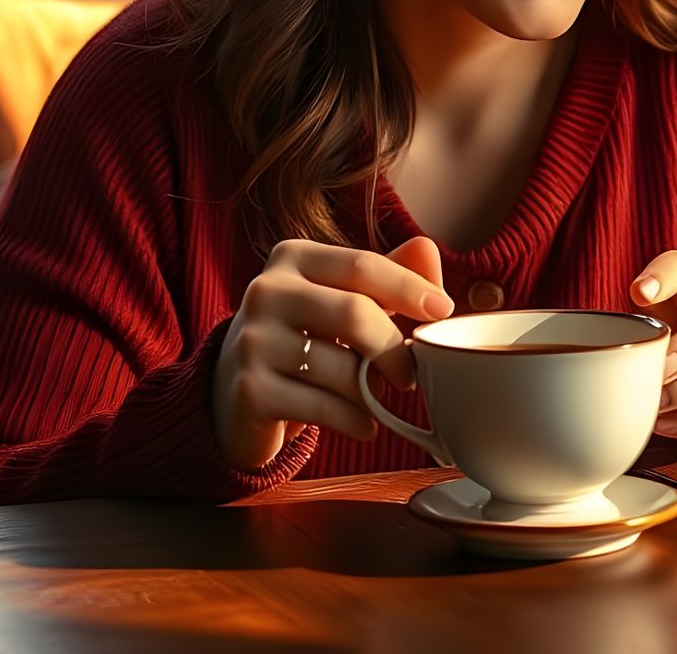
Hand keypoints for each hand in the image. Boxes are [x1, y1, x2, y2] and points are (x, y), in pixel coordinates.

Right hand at [212, 234, 453, 471]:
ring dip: (373, 393)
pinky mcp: (250, 390)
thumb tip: (429, 252)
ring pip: (342, 368)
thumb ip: (386, 274)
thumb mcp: (339, 296)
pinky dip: (356, 420)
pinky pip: (325, 407)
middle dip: (394, 349)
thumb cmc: (302, 335)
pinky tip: (362, 424)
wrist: (233, 390)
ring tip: (375, 401)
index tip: (443, 310)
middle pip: (354, 313)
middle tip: (410, 376)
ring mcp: (253, 341)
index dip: (409, 288)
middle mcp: (265, 291)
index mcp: (292, 257)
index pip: (362, 264)